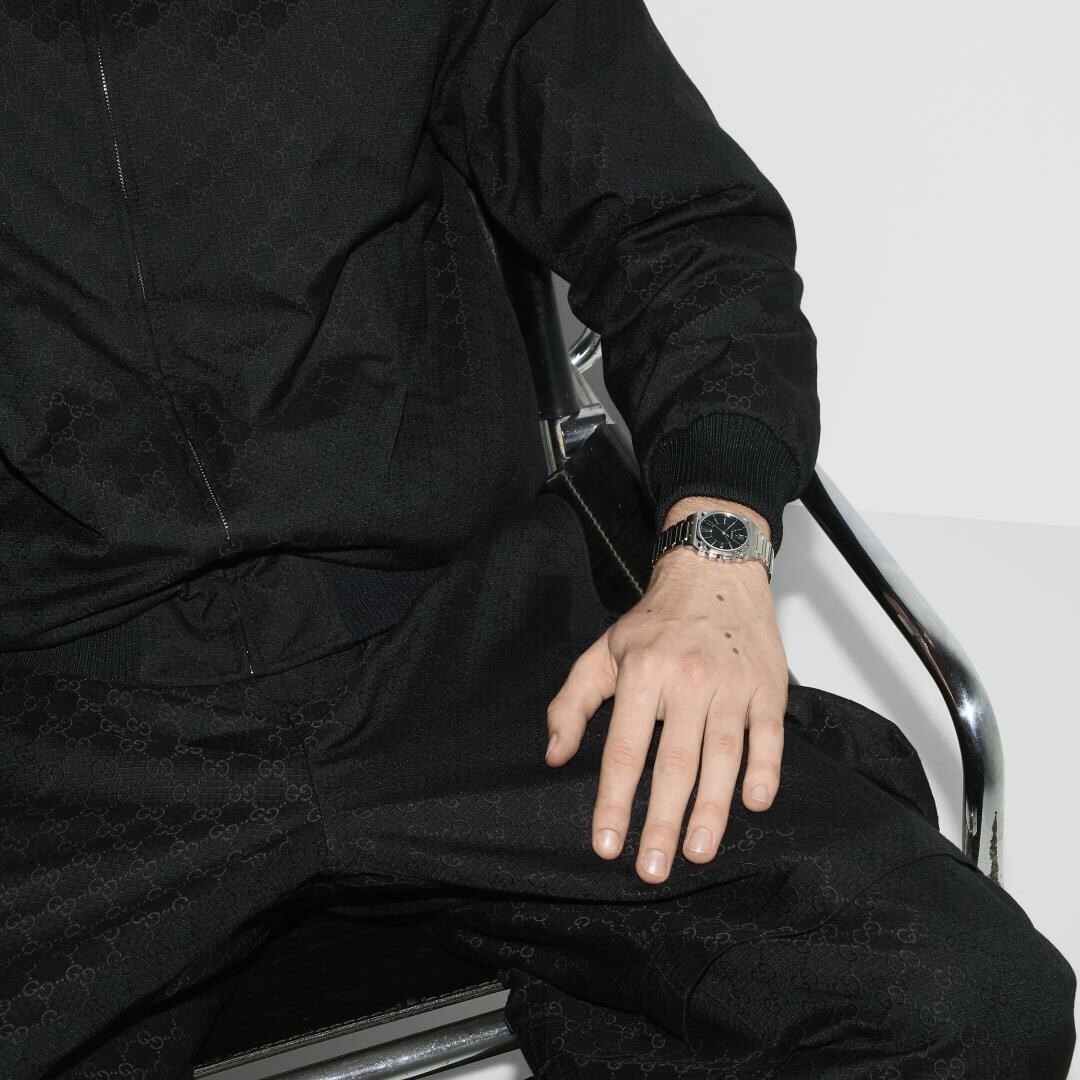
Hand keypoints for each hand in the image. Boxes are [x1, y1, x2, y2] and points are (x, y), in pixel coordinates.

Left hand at [544, 498, 788, 884]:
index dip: (615, 802)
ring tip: (698, 852)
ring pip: (722, 756)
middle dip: (663, 822)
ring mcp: (732, 685)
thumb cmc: (656, 621)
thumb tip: (555, 756)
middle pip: (674, 764)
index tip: (607, 845)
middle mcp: (688, 680)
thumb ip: (572, 703)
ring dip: (712, 809)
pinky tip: (754, 804)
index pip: (625, 750)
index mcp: (642, 673)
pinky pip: (768, 737)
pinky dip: (764, 771)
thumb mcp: (603, 652)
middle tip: (654, 869)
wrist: (714, 572)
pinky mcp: (768, 687)